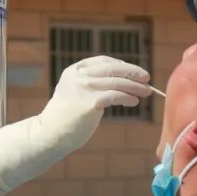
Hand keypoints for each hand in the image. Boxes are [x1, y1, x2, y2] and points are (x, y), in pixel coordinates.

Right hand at [0, 56, 150, 192]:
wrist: (50, 134)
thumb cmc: (66, 117)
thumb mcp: (76, 93)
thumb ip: (92, 84)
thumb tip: (121, 82)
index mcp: (74, 70)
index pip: (103, 61)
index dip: (122, 65)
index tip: (135, 71)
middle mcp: (79, 76)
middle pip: (112, 68)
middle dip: (132, 72)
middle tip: (146, 77)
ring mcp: (84, 88)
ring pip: (117, 82)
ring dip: (135, 86)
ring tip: (146, 92)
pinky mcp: (90, 102)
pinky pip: (115, 96)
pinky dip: (128, 97)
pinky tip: (134, 102)